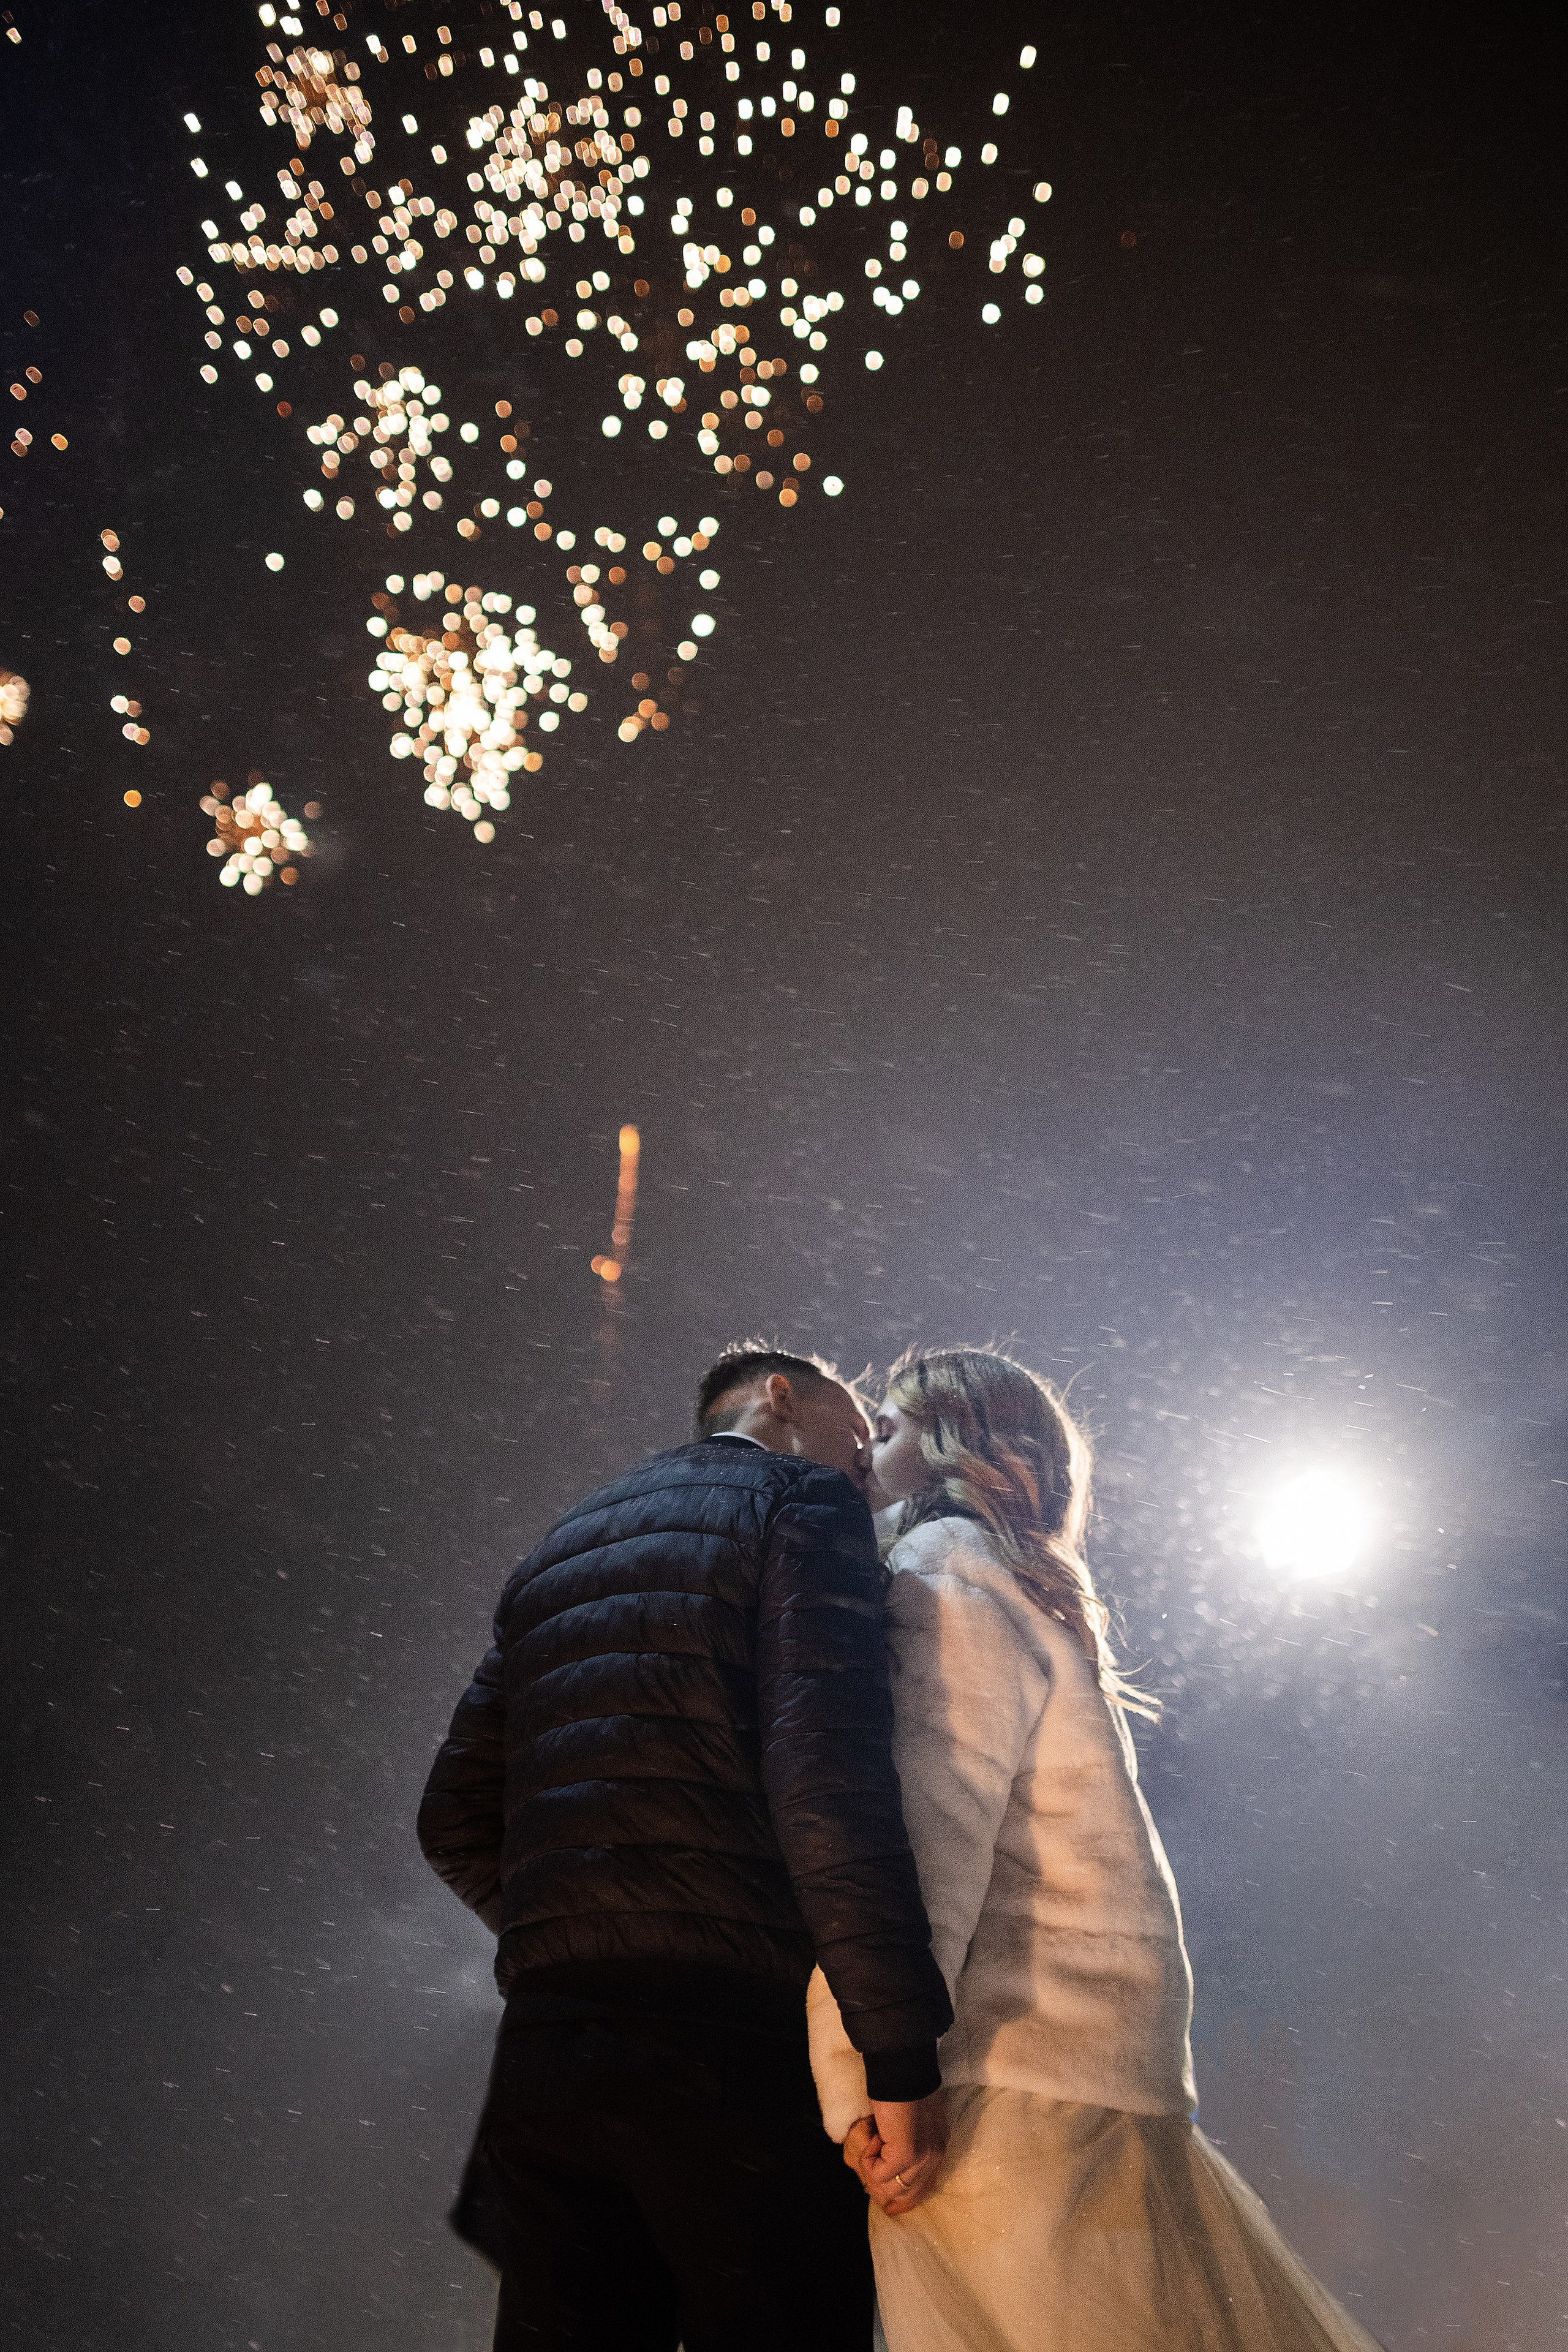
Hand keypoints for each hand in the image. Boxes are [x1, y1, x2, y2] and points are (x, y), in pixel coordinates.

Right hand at [842, 2091, 946, 2214]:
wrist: (901, 2070)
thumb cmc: (900, 2091)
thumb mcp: (908, 2125)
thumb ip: (903, 2149)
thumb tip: (884, 2176)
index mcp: (937, 2151)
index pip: (921, 2192)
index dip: (901, 2203)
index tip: (887, 2208)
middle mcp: (934, 2159)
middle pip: (902, 2197)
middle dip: (877, 2186)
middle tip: (865, 2159)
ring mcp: (921, 2159)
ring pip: (885, 2189)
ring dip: (869, 2168)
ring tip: (870, 2140)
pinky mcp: (905, 2155)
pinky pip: (876, 2174)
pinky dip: (866, 2157)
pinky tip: (872, 2133)